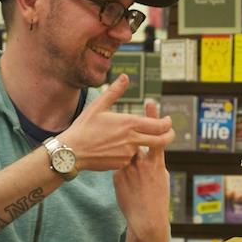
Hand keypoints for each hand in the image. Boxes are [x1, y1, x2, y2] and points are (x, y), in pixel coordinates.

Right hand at [59, 74, 174, 171]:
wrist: (71, 152)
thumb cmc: (83, 127)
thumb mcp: (98, 106)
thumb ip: (114, 91)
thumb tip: (125, 76)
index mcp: (129, 124)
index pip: (159, 126)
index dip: (167, 124)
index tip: (168, 121)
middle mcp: (132, 140)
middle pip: (161, 141)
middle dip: (169, 136)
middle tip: (170, 132)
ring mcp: (128, 154)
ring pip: (144, 149)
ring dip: (144, 144)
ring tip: (134, 138)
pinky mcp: (122, 164)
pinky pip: (131, 158)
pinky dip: (129, 153)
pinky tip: (118, 148)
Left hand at [113, 101, 169, 239]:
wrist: (146, 218)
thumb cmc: (158, 199)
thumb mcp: (162, 178)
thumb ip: (155, 162)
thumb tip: (152, 152)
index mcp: (157, 163)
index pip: (156, 136)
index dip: (154, 119)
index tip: (151, 102)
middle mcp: (143, 163)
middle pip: (138, 137)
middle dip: (139, 121)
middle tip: (142, 102)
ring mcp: (130, 169)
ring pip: (125, 152)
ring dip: (124, 147)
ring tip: (122, 141)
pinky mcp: (119, 177)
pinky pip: (118, 166)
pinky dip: (120, 167)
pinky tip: (122, 177)